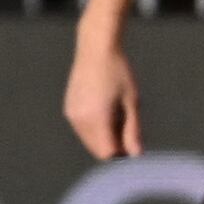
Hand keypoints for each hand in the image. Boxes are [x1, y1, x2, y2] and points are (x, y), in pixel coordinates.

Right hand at [63, 28, 141, 159]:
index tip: (134, 142)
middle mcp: (79, 119)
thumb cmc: (119, 72)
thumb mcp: (132, 101)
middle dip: (114, 145)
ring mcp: (71, 114)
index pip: (106, 152)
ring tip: (117, 115)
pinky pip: (82, 129)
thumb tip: (135, 154)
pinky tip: (106, 110)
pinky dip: (95, 128)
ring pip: (89, 140)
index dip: (122, 153)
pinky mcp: (68, 108)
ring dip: (104, 136)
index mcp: (95, 118)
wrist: (96, 49)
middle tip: (128, 127)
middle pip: (96, 149)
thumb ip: (133, 130)